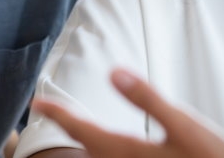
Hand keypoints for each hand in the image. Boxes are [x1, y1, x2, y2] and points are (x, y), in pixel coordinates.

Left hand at [31, 69, 223, 157]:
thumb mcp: (183, 124)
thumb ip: (148, 99)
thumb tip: (115, 73)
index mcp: (129, 150)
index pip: (84, 129)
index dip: (60, 114)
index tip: (39, 102)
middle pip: (88, 148)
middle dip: (70, 128)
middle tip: (54, 112)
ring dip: (87, 143)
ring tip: (79, 128)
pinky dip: (104, 155)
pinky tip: (112, 149)